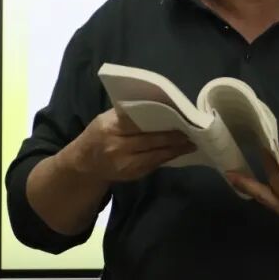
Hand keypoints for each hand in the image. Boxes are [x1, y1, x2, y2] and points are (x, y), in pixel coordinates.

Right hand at [60, 108, 195, 182]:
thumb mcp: (107, 118)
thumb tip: (159, 104)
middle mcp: (117, 146)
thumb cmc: (100, 133)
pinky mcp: (132, 175)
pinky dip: (168, 157)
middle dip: (174, 137)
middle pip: (151, 141)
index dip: (161, 121)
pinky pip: (154, 165)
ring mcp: (124, 164)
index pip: (140, 123)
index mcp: (111, 127)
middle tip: (193, 131)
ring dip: (176, 149)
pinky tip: (179, 152)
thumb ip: (129, 114)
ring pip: (155, 155)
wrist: (85, 163)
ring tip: (192, 143)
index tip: (180, 117)